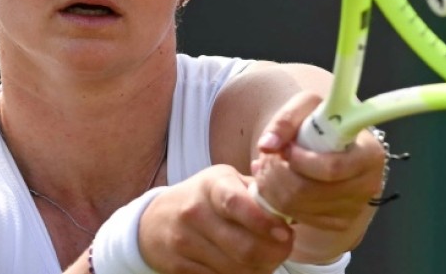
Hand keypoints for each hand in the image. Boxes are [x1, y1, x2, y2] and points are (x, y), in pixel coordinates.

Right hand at [139, 165, 293, 273]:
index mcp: (211, 185)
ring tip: (266, 258)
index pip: (237, 204)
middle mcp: (194, 212)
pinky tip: (246, 267)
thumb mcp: (226, 181)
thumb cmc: (203, 198)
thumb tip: (289, 205)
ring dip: (260, 269)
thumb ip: (256, 191)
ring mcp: (184, 242)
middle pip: (242, 247)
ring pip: (235, 270)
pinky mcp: (179, 268)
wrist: (156, 220)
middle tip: (284, 248)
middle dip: (273, 253)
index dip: (264, 222)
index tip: (285, 232)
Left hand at [252, 91, 386, 231]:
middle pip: (308, 191)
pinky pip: (299, 217)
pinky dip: (278, 201)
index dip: (300, 160)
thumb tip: (267, 145)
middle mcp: (367, 185)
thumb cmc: (324, 121)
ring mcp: (354, 208)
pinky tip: (276, 183)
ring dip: (272, 187)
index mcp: (369, 154)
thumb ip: (286, 119)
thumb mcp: (308, 106)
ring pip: (298, 207)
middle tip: (267, 158)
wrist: (334, 139)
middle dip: (277, 174)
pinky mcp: (340, 222)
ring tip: (267, 167)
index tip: (286, 147)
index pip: (331, 169)